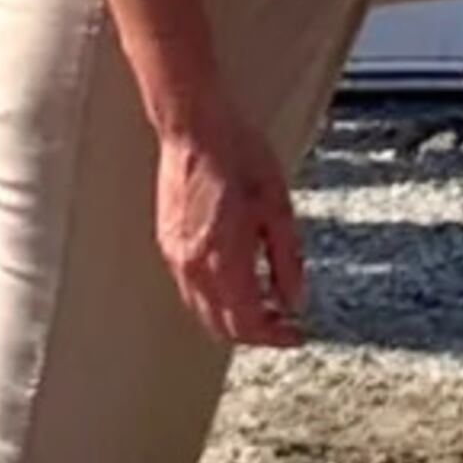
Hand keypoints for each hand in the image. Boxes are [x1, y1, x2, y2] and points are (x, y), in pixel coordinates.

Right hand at [153, 101, 306, 348]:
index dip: (274, 336)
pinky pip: (190, 290)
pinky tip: (238, 283)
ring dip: (233, 319)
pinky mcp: (166, 243)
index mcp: (223, 259)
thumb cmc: (241, 155)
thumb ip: (287, 259)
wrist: (195, 126)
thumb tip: (294, 301)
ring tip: (266, 306)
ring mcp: (174, 256)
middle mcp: (192, 266)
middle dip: (255, 333)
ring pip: (202, 311)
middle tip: (284, 325)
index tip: (296, 334)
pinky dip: (214, 300)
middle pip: (221, 326)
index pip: (247, 322)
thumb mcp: (279, 206)